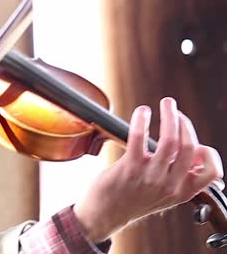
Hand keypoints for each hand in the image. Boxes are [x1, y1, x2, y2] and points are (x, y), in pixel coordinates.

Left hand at [74, 97, 223, 242]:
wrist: (105, 213)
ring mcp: (151, 177)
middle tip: (174, 109)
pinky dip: (142, 119)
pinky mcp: (129, 168)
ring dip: (169, 115)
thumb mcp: (166, 193)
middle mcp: (170, 185)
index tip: (194, 139)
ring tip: (166, 104)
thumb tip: (193, 149)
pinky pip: (140, 137)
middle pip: (189, 147)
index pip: (212, 172)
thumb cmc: (134, 197)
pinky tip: (142, 111)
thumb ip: (180, 174)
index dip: (208, 152)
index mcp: (183, 191)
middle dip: (184, 121)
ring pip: (169, 139)